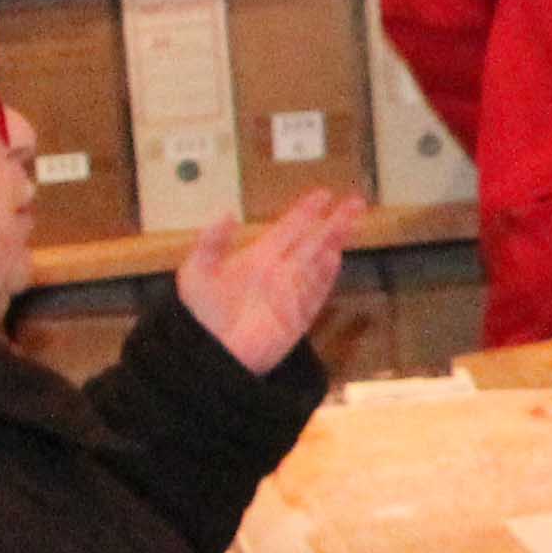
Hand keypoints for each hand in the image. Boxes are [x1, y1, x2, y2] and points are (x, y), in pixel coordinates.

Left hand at [178, 189, 363, 374]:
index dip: (306, 211)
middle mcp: (279, 273)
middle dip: (334, 222)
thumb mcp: (196, 272)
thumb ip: (211, 242)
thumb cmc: (199, 316)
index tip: (324, 195)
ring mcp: (290, 295)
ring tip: (350, 224)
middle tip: (355, 202)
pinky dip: (325, 276)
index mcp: (258, 258)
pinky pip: (315, 293)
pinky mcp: (296, 318)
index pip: (289, 229)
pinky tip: (334, 258)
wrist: (209, 357)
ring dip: (335, 243)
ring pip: (319, 263)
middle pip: (313, 241)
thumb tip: (228, 213)